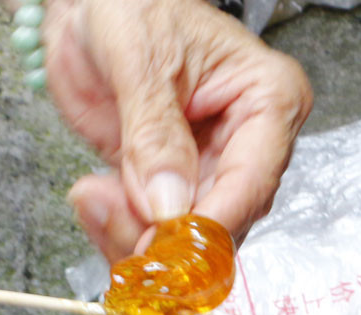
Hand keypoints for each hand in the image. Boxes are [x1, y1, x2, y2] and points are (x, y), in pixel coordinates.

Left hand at [42, 0, 311, 260]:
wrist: (92, 8)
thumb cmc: (133, 6)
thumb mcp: (139, 57)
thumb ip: (154, 133)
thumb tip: (169, 202)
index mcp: (268, 100)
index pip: (251, 183)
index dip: (207, 225)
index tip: (164, 246)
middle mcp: (248, 145)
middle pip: (223, 226)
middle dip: (166, 237)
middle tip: (111, 215)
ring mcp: (208, 173)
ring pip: (186, 245)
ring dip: (133, 235)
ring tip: (93, 195)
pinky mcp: (169, 191)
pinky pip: (152, 236)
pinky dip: (117, 232)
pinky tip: (93, 198)